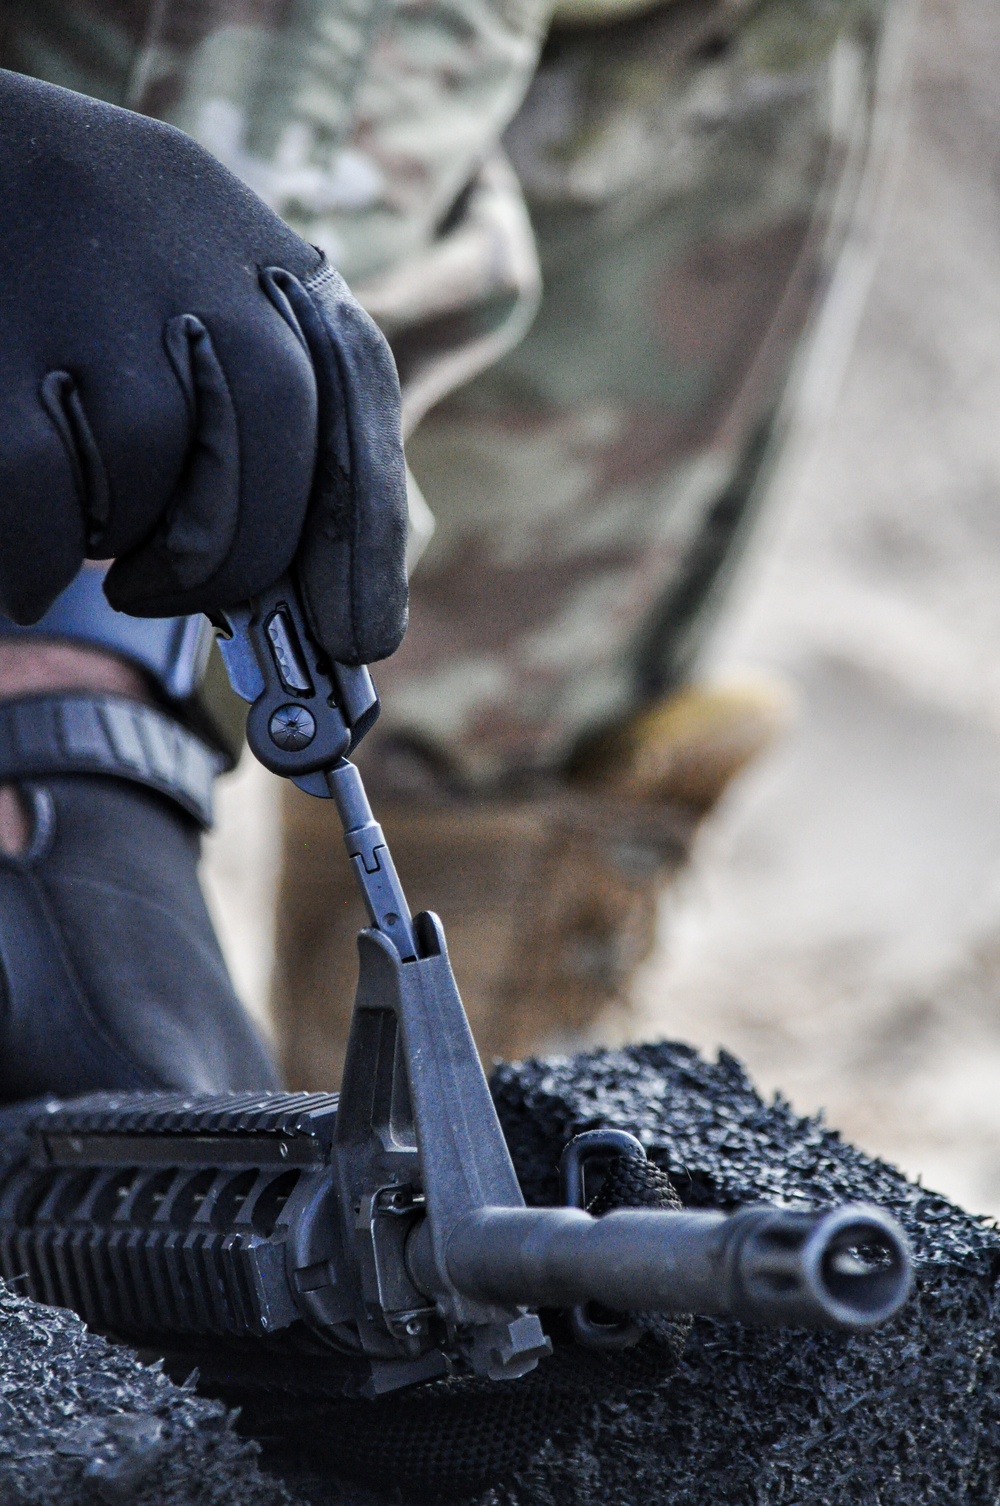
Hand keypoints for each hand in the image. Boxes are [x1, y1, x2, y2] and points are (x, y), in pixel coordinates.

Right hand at [0, 69, 407, 665]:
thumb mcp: (194, 285)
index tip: (359, 636)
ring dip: (116, 538)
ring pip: (149, 487)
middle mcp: (194, 256)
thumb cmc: (82, 263)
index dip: (366, 535)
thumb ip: (262, 408)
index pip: (357, 394)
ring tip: (79, 502)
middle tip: (161, 589)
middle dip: (232, 560)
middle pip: (268, 459)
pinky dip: (38, 559)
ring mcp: (90, 296)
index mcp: (260, 248)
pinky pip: (45, 506)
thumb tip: (317, 594)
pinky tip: (28, 560)